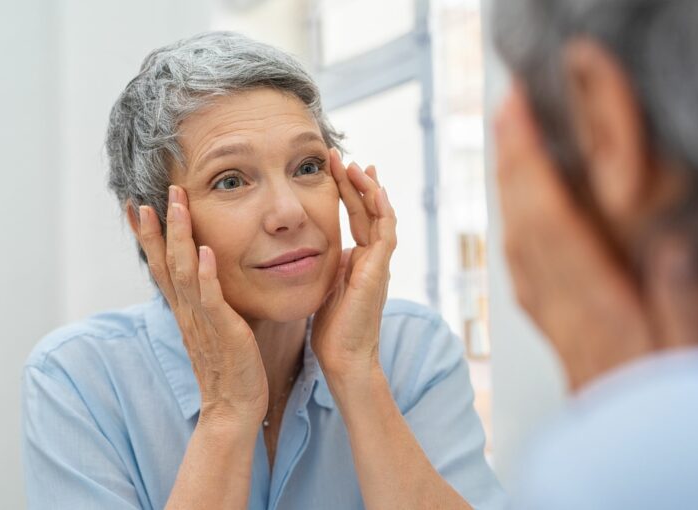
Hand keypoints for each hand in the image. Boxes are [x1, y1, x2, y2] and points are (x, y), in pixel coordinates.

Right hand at [137, 185, 267, 426]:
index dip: (148, 236)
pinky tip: (204, 251)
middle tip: (149, 195)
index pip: (160, 266)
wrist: (234, 407)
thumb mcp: (213, 328)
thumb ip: (207, 302)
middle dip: (157, 227)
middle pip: (164, 262)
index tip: (137, 206)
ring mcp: (202, 320)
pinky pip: (211, 299)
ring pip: (183, 272)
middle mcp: (186, 311)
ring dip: (179, 237)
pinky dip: (205, 274)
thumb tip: (208, 276)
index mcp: (184, 309)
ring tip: (176, 205)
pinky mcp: (223, 331)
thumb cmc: (229, 367)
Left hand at [311, 149, 396, 381]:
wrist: (345, 358)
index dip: (346, 192)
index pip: (356, 217)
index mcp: (358, 261)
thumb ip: (325, 267)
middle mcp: (372, 258)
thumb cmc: (332, 330)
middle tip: (340, 156)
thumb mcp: (325, 288)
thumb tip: (312, 250)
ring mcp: (379, 264)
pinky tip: (374, 190)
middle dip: (355, 182)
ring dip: (368, 189)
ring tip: (354, 165)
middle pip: (368, 210)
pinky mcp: (379, 271)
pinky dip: (382, 210)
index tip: (333, 168)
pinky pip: (386, 233)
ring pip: (381, 216)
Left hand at [495, 85, 652, 389]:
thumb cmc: (654, 395)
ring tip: (510, 142)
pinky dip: (516, 221)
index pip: (550, 219)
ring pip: (517, 236)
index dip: (530, 163)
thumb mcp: (681, 342)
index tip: (519, 117)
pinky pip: (521, 261)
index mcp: (594, 302)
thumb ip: (675, 294)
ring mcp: (549, 309)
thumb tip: (666, 242)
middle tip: (508, 111)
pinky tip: (517, 205)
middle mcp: (560, 300)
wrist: (622, 446)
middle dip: (513, 161)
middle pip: (524, 219)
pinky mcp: (548, 316)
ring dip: (510, 186)